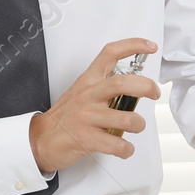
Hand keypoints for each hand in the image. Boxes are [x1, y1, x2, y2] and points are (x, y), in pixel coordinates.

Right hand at [29, 38, 161, 173]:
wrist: (40, 140)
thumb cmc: (65, 117)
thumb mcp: (81, 92)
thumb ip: (104, 86)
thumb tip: (135, 86)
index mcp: (88, 81)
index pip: (110, 53)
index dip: (133, 46)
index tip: (150, 46)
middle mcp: (88, 96)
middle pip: (123, 83)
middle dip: (146, 87)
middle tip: (154, 93)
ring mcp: (87, 117)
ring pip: (127, 119)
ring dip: (139, 125)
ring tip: (136, 127)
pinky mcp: (87, 139)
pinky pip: (117, 145)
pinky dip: (127, 149)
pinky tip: (125, 148)